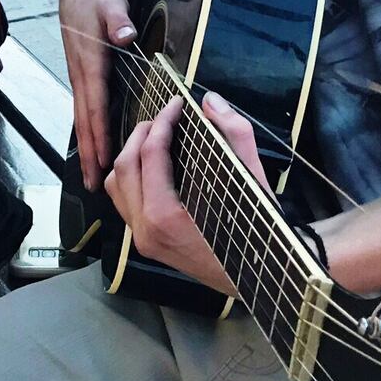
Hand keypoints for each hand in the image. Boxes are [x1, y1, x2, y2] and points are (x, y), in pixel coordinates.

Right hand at [60, 0, 137, 190]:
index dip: (100, 133)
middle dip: (89, 154)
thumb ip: (118, 20)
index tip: (105, 160)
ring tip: (91, 176)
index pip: (95, 104)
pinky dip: (88, 132)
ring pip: (82, 118)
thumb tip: (125, 36)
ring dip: (87, 148)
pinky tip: (93, 147)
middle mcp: (81, 74)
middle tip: (93, 186)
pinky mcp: (82, 75)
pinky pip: (84, 109)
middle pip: (85, 120)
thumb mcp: (110, 1)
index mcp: (90, 62)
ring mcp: (79, 76)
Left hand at [106, 92, 270, 297]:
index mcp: (164, 215)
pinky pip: (124, 202)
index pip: (151, 152)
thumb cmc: (260, 232)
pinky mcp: (146, 244)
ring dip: (130, 155)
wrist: (264, 281)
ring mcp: (142, 239)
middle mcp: (145, 229)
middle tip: (166, 117)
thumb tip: (210, 100)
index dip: (164, 120)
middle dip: (142, 133)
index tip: (178, 103)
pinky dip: (131, 177)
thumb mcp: (252, 179)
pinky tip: (153, 166)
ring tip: (156, 138)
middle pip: (124, 165)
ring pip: (115, 185)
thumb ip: (233, 134)